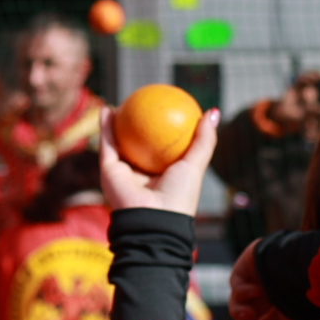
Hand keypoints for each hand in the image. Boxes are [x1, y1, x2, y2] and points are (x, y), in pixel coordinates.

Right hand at [99, 106, 216, 216]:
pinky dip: (105, 126)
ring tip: (121, 101)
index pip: (162, 147)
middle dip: (137, 125)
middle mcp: (141, 173)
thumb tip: (213, 111)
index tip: (166, 108)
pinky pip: (106, 144)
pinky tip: (108, 108)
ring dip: (115, 122)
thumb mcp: (196, 163)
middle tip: (141, 103)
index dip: (163, 129)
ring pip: (117, 142)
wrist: (155, 219)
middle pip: (138, 144)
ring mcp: (123, 172)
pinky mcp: (108, 171)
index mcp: (162, 174)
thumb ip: (204, 139)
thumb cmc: (179, 193)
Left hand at [228, 242, 318, 319]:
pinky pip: (236, 285)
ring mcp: (256, 282)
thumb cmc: (302, 306)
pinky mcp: (246, 269)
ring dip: (240, 313)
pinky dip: (243, 292)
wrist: (301, 275)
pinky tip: (257, 291)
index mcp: (279, 312)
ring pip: (237, 305)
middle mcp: (267, 297)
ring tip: (249, 315)